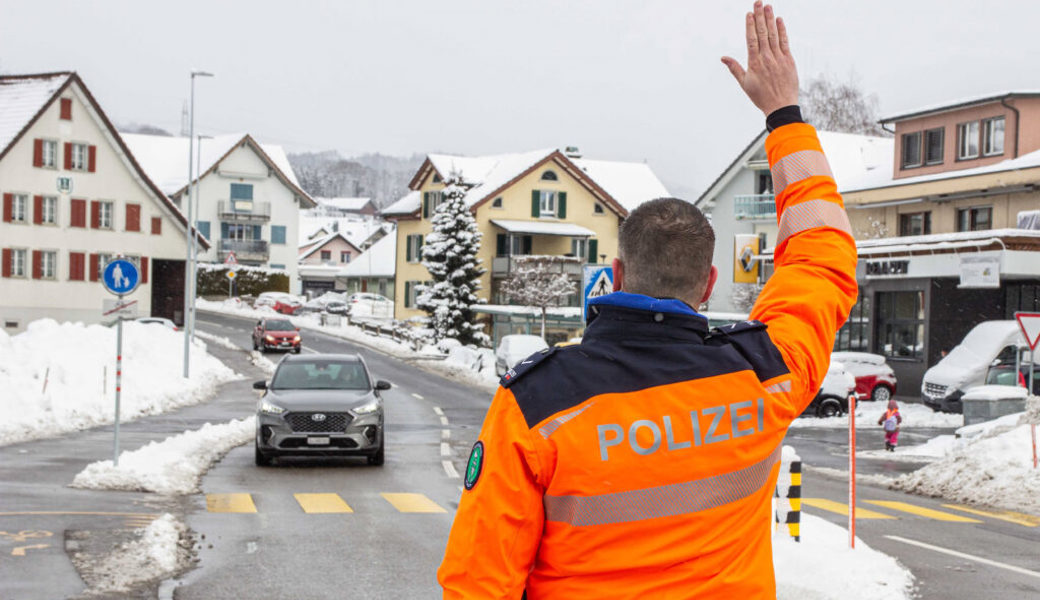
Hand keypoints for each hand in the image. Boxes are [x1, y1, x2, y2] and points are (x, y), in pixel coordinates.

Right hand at [721, 1, 798, 115]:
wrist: (781, 106)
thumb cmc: (761, 97)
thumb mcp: (745, 83)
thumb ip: (735, 68)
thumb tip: (723, 58)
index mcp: (754, 63)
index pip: (751, 39)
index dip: (750, 25)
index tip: (749, 14)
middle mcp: (766, 58)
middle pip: (762, 33)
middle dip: (760, 17)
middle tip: (758, 3)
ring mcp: (778, 58)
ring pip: (773, 35)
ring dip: (770, 19)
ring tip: (767, 7)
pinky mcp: (788, 60)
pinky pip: (784, 42)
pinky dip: (782, 30)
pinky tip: (779, 20)